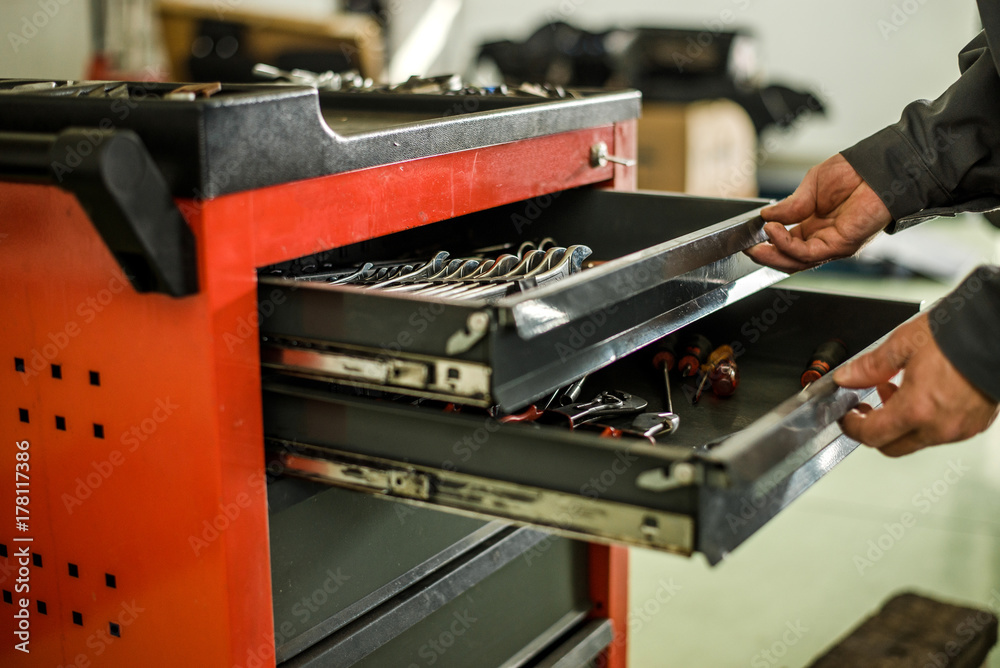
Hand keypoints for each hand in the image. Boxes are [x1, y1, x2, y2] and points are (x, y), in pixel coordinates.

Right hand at [746, 154, 891, 271]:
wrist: (880, 166)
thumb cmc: (854, 171)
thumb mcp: (812, 185)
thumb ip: (791, 205)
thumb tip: (767, 215)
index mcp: (816, 226)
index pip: (787, 243)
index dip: (767, 242)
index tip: (748, 237)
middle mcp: (824, 238)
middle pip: (789, 259)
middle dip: (766, 256)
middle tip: (747, 247)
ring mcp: (833, 244)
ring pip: (796, 261)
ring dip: (773, 253)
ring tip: (758, 240)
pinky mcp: (841, 245)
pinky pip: (808, 253)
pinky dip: (787, 245)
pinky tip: (775, 232)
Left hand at [834, 313, 998, 456]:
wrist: (996, 329)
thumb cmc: (959, 334)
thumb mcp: (903, 344)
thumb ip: (870, 366)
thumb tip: (848, 377)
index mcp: (917, 409)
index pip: (872, 436)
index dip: (853, 427)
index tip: (847, 417)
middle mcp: (941, 427)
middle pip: (893, 447)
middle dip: (875, 429)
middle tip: (868, 407)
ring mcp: (961, 429)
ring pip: (918, 440)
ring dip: (901, 423)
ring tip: (898, 391)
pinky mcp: (976, 425)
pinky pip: (942, 432)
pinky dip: (925, 420)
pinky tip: (924, 395)